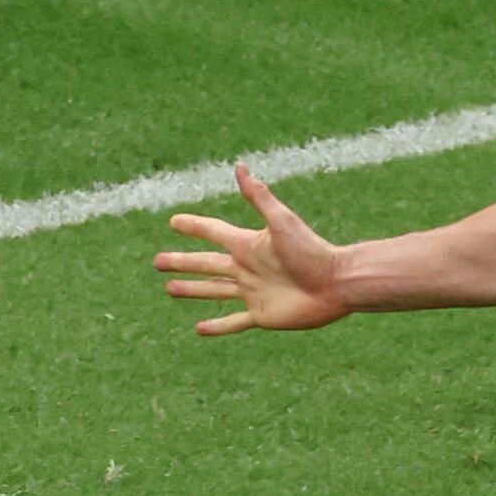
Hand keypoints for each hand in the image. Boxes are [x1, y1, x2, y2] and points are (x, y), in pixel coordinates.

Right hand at [153, 164, 350, 335]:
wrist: (338, 283)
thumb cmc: (313, 251)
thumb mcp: (282, 222)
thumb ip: (259, 197)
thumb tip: (240, 166)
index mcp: (249, 245)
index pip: (213, 232)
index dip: (194, 227)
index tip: (174, 221)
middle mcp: (247, 268)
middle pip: (206, 264)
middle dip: (182, 262)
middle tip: (157, 261)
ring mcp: (253, 293)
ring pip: (214, 291)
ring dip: (192, 290)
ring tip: (169, 289)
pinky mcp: (261, 315)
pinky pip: (233, 322)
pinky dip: (217, 326)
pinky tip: (199, 329)